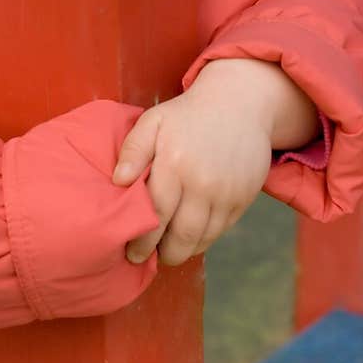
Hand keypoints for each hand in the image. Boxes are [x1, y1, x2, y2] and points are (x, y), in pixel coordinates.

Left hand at [112, 62, 277, 266]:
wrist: (240, 104)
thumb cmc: (187, 115)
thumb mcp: (153, 121)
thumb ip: (133, 150)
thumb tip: (118, 181)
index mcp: (175, 163)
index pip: (155, 214)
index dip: (142, 240)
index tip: (131, 254)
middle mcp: (203, 182)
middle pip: (182, 235)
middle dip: (164, 254)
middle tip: (150, 259)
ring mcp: (227, 192)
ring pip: (204, 237)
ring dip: (185, 250)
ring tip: (169, 251)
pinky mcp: (244, 197)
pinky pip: (222, 230)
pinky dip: (205, 239)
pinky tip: (191, 238)